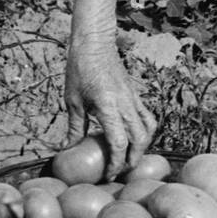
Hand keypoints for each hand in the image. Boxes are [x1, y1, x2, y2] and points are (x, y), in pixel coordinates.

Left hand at [65, 29, 156, 179]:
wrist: (95, 43)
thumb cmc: (79, 69)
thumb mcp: (72, 99)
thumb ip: (75, 127)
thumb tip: (67, 148)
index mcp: (108, 106)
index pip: (119, 142)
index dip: (115, 163)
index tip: (108, 174)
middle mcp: (125, 104)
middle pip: (139, 140)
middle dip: (132, 160)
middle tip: (120, 171)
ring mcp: (134, 98)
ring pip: (149, 129)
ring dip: (143, 146)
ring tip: (130, 156)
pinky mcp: (136, 94)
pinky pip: (147, 116)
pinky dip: (145, 130)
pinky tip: (133, 136)